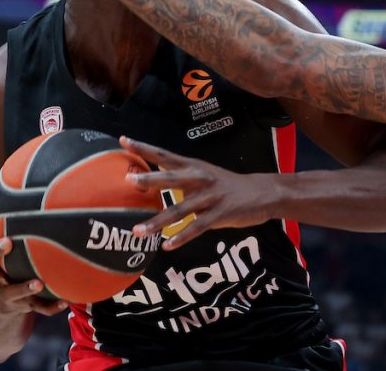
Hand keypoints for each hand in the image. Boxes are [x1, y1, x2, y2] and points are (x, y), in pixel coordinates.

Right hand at [0, 199, 67, 315]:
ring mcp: (3, 293)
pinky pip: (36, 309)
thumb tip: (36, 181)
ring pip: (10, 292)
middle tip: (7, 241)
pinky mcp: (19, 308)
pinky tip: (66, 302)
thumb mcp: (4, 244)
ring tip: (38, 282)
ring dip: (23, 287)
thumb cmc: (5, 264)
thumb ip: (15, 220)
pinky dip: (50, 306)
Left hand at [120, 137, 278, 249]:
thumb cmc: (226, 185)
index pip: (164, 154)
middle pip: (171, 177)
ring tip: (137, 231)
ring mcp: (210, 197)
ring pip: (179, 210)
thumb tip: (151, 183)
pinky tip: (167, 246)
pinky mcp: (220, 214)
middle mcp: (200, 178)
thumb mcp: (203, 175)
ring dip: (158, 221)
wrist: (262, 192)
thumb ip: (180, 179)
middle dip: (150, 179)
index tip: (123, 140)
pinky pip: (197, 228)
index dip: (144, 148)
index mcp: (193, 166)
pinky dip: (181, 237)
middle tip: (129, 180)